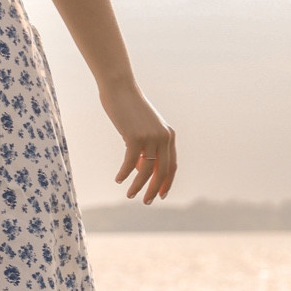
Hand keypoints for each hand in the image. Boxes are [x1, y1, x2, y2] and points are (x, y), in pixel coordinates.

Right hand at [103, 81, 176, 203]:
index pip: (172, 166)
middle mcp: (164, 137)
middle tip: (145, 202)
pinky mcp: (135, 136)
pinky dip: (125, 173)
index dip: (166, 183)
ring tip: (129, 195)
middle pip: (162, 171)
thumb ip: (146, 148)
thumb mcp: (142, 130)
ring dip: (138, 186)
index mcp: (169, 136)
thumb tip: (143, 170)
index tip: (159, 196)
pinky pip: (131, 163)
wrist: (120, 88)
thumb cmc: (129, 109)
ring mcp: (151, 137)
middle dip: (154, 190)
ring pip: (147, 170)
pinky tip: (118, 178)